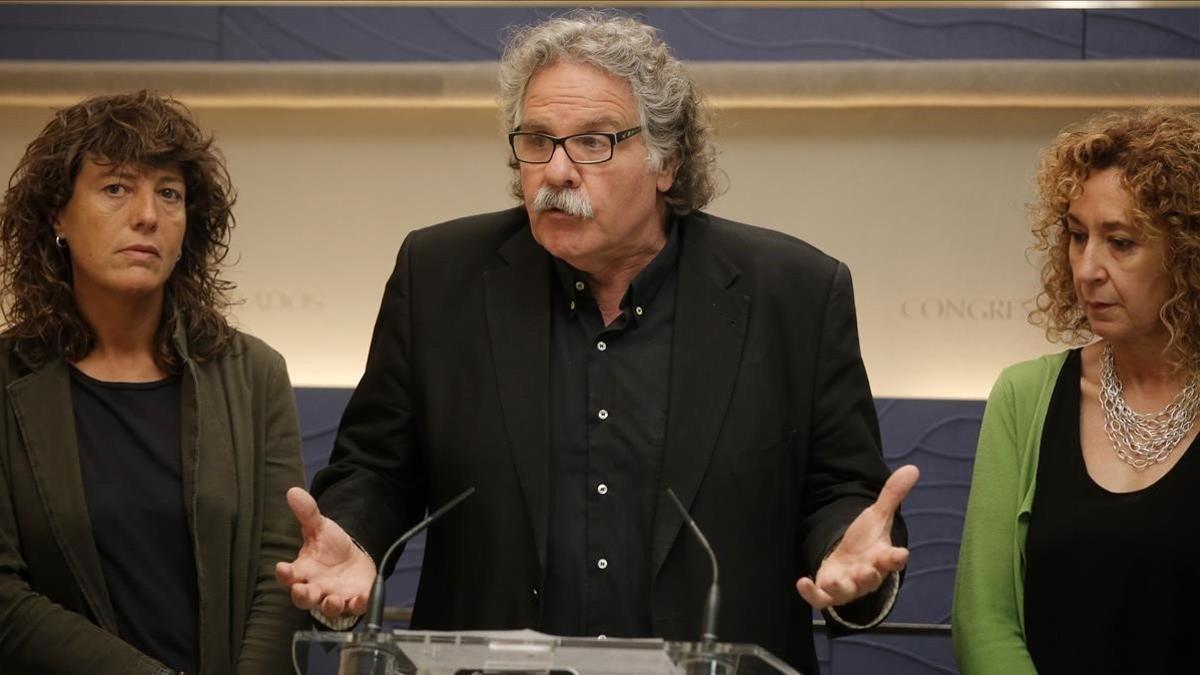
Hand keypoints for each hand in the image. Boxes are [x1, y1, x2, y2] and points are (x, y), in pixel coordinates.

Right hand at [275, 487, 375, 618]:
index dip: (284, 574)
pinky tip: (361, 597)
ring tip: (332, 600)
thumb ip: (307, 513)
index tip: (281, 568)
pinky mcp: (354, 600)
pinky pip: (356, 606)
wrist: (352, 559)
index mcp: (302, 571)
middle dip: (302, 595)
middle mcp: (315, 588)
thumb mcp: (319, 527)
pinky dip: (358, 603)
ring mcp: (334, 597)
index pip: (288, 576)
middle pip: (303, 598)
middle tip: (301, 590)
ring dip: (329, 605)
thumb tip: (293, 491)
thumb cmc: (329, 547)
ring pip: (327, 608)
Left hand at [795, 464, 918, 609]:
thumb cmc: (867, 542)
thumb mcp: (877, 516)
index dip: (897, 557)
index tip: (901, 554)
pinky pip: (822, 599)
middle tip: (866, 570)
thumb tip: (912, 468)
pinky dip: (812, 594)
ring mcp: (848, 585)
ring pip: (847, 591)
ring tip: (834, 582)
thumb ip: (892, 495)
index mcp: (882, 557)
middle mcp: (867, 575)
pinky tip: (802, 582)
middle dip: (868, 575)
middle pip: (871, 579)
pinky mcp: (829, 592)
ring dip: (842, 587)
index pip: (893, 559)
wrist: (849, 563)